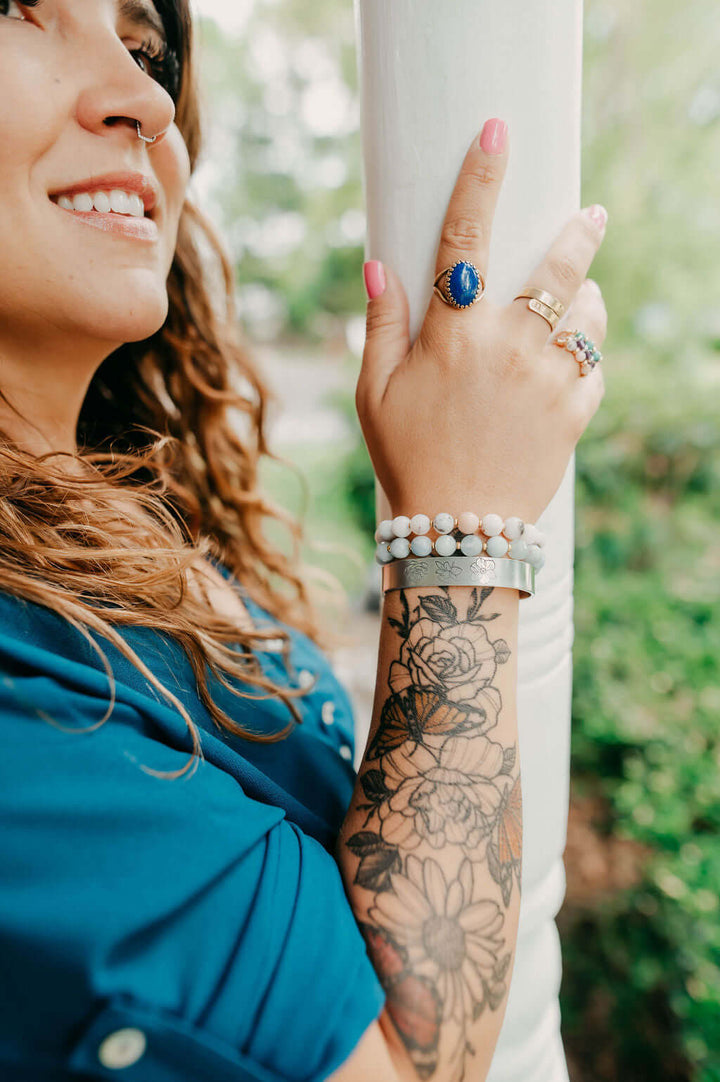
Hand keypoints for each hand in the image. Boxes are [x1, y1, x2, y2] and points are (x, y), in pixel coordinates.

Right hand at [356, 118, 606, 524]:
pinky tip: (572, 361)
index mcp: (453, 336)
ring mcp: (548, 380)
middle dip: (579, 230)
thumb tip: (379, 265)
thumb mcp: (376, 395)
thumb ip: (381, 327)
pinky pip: (596, 366)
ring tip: (578, 305)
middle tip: (590, 215)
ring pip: (588, 314)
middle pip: (557, 265)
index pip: (464, 238)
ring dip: (586, 301)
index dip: (480, 176)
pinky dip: (589, 356)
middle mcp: (508, 347)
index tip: (497, 131)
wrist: (462, 529)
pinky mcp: (576, 412)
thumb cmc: (409, 459)